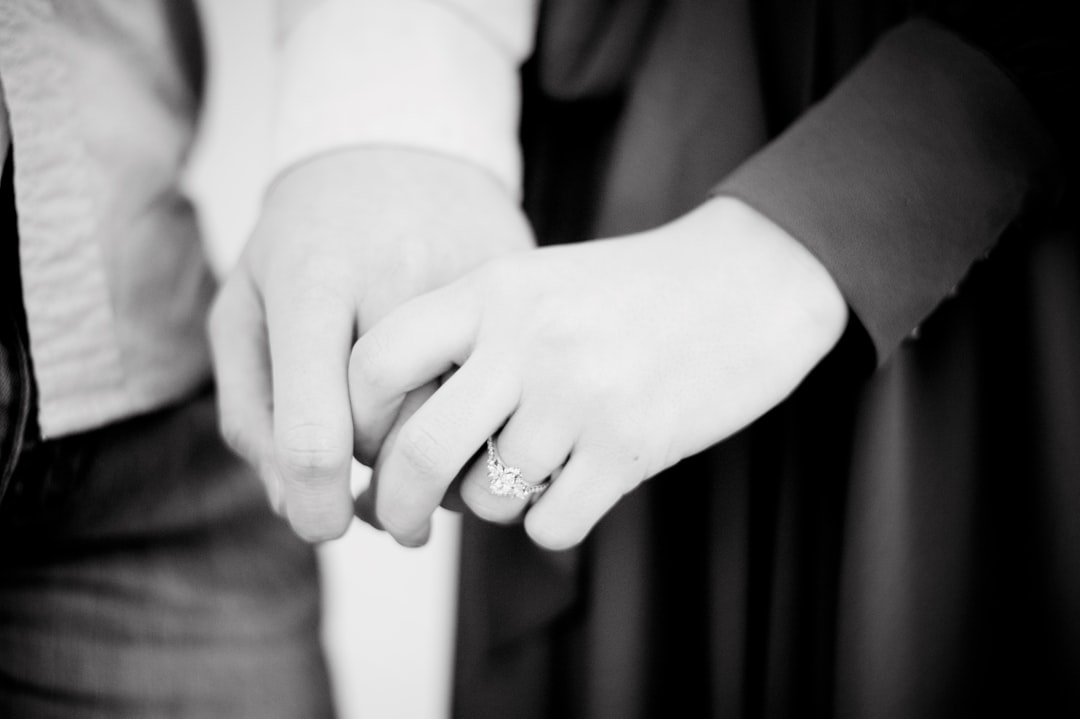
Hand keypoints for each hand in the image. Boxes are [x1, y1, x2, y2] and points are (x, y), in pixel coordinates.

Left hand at [208, 148, 533, 540]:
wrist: (406, 145)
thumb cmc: (311, 236)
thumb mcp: (249, 303)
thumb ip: (252, 408)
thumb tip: (294, 502)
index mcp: (317, 278)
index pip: (315, 429)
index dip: (315, 503)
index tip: (324, 525)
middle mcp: (402, 277)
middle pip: (396, 440)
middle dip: (381, 483)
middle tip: (373, 475)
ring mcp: (476, 278)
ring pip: (465, 427)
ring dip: (443, 468)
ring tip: (424, 450)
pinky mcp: (524, 284)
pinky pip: (514, 396)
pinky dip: (492, 433)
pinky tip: (475, 423)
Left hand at [348, 197, 847, 548]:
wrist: (751, 280)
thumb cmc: (630, 292)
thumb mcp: (537, 283)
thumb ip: (466, 339)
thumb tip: (393, 441)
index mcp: (492, 290)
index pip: (375, 364)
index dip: (359, 422)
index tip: (374, 450)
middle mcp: (526, 341)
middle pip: (416, 452)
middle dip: (393, 509)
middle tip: (400, 525)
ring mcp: (580, 395)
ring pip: (484, 500)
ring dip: (489, 507)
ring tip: (524, 476)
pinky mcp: (631, 447)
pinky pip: (549, 525)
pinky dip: (549, 521)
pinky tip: (573, 488)